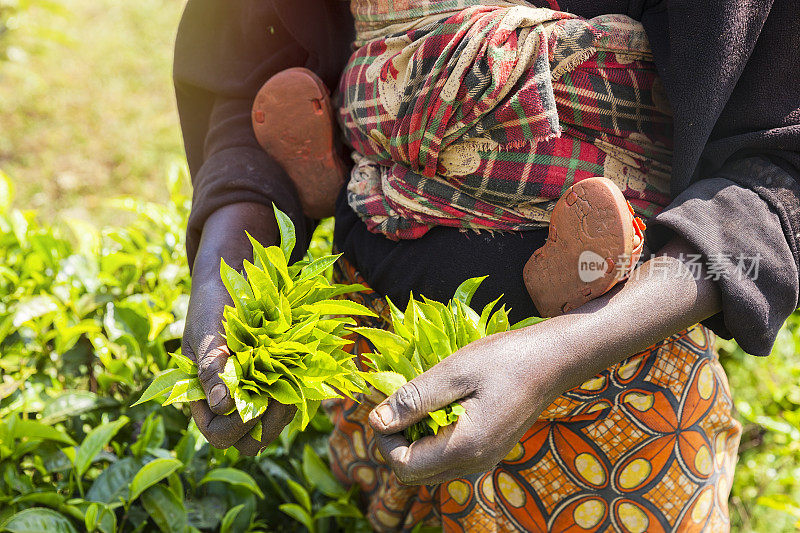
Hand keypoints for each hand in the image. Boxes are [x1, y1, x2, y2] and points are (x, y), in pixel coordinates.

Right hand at [184, 203, 295, 454]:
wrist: (233, 281)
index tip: (254, 404)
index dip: (236, 428)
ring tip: (292, 376)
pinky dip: (299, 389)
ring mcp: (257, 393)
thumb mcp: (207, 335)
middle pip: (252, 440)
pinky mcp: (280, 380)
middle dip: (268, 424)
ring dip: (287, 406)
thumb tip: (221, 405)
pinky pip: (293, 399)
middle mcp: (231, 403)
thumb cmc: (212, 308)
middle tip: (281, 396)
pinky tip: (300, 367)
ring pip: (276, 423)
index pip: (220, 436)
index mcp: (204, 398)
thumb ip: (210, 368)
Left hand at [368, 328, 560, 484]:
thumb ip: (413, 400)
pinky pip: (448, 458)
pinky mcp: (489, 451)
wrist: (553, 360)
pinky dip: (433, 438)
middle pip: (414, 474)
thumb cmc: (504, 359)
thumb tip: (376, 421)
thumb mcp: (454, 372)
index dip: (384, 440)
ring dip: (414, 441)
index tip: (383, 407)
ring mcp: (484, 461)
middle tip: (397, 404)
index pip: (403, 467)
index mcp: (465, 448)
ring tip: (418, 402)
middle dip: (396, 443)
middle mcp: (474, 465)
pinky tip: (439, 406)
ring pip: (430, 469)